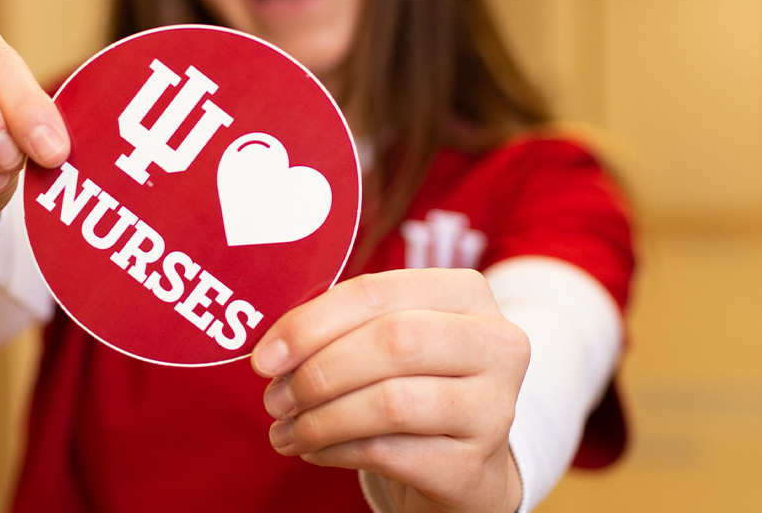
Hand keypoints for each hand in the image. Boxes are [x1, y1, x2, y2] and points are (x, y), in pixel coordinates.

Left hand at [252, 268, 528, 512]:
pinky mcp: (474, 466)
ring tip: (287, 432)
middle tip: (275, 399)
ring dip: (321, 419)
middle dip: (319, 372)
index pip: (379, 293)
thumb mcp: (388, 345)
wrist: (464, 469)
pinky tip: (314, 450)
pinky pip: (389, 453)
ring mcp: (494, 408)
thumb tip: (272, 351)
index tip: (265, 358)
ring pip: (391, 402)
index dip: (312, 323)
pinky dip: (337, 451)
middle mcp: (496, 345)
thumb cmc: (413, 389)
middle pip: (393, 342)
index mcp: (467, 295)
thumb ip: (341, 330)